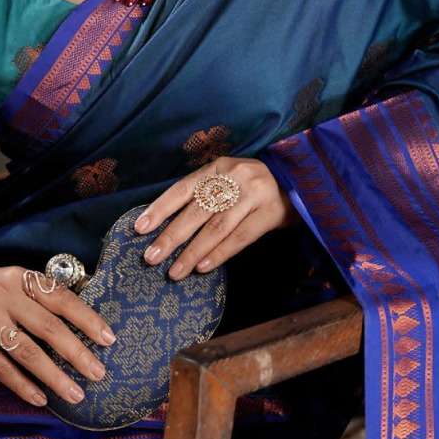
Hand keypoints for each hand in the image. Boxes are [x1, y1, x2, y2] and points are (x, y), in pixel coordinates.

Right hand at [0, 238, 115, 409]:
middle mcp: (5, 296)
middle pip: (49, 328)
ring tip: (75, 394)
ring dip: (54, 376)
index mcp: (20, 278)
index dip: (87, 318)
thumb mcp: (6, 280)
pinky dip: (22, 385)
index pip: (61, 298)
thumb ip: (33, 297)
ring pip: (27, 352)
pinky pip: (0, 368)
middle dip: (77, 353)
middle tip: (99, 373)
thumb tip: (73, 323)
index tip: (109, 338)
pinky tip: (39, 398)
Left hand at [132, 157, 297, 279]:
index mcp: (217, 167)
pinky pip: (240, 237)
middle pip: (196, 211)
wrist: (298, 183)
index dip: (160, 209)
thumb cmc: (252, 187)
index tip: (139, 229)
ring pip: (216, 227)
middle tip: (151, 258)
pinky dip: (219, 254)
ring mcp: (253, 194)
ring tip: (174, 271)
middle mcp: (234, 177)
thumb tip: (165, 223)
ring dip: (192, 252)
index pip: (182, 189)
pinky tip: (203, 268)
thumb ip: (202, 195)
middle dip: (171, 236)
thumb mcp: (227, 180)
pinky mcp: (270, 213)